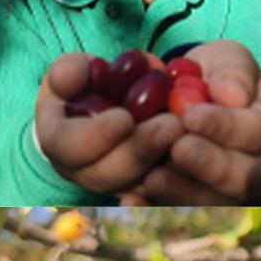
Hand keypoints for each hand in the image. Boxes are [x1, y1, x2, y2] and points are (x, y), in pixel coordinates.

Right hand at [35, 53, 182, 195]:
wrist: (122, 100)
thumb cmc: (92, 81)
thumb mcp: (78, 69)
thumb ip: (70, 71)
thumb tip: (68, 78)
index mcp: (58, 140)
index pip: (67, 147)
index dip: (94, 136)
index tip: (124, 118)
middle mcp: (83, 171)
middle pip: (106, 175)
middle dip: (138, 151)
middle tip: (171, 125)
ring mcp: (116, 183)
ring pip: (139, 186)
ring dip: (165, 162)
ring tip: (188, 132)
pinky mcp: (148, 187)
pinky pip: (166, 190)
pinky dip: (183, 174)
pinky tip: (202, 151)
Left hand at [127, 41, 260, 203]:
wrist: (196, 99)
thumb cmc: (215, 76)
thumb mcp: (228, 59)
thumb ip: (234, 72)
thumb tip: (232, 95)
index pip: (256, 132)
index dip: (225, 127)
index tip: (192, 115)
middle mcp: (255, 167)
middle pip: (244, 179)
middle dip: (209, 165)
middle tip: (178, 148)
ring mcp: (225, 191)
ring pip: (212, 201)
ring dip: (182, 192)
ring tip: (153, 177)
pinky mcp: (190, 202)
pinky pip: (177, 211)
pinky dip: (154, 207)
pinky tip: (133, 200)